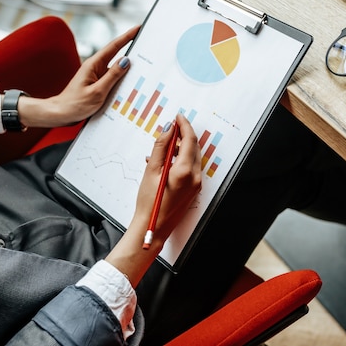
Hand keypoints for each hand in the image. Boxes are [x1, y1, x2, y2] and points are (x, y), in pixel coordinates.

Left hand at [17, 25, 139, 127]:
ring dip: (128, 68)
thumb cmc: (75, 104)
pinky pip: (113, 79)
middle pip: (117, 55)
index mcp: (93, 65)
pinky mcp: (98, 84)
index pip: (114, 47)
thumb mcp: (97, 91)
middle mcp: (95, 67)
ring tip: (143, 66)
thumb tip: (126, 61)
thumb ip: (112, 76)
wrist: (61, 114)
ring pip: (116, 69)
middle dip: (131, 48)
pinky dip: (122, 79)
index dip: (127, 37)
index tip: (138, 28)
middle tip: (146, 44)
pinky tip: (130, 84)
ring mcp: (97, 76)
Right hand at [105, 114, 201, 286]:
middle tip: (171, 129)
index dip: (184, 126)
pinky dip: (180, 161)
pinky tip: (165, 163)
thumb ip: (160, 147)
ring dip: (180, 149)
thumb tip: (168, 129)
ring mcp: (196, 185)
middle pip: (194, 148)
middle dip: (183, 136)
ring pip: (192, 158)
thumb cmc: (149, 203)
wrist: (152, 228)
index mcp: (185, 171)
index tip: (178, 117)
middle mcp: (195, 177)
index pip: (189, 140)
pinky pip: (190, 169)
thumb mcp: (151, 171)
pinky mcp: (193, 190)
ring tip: (163, 149)